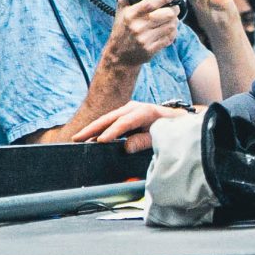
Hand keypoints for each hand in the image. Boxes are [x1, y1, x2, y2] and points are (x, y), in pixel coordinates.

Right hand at [73, 101, 190, 152]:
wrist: (177, 119)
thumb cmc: (170, 128)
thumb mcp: (161, 136)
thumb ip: (144, 141)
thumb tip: (126, 147)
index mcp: (144, 111)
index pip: (124, 123)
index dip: (111, 133)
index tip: (100, 142)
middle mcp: (133, 108)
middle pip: (109, 118)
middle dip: (92, 129)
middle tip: (77, 138)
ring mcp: (128, 110)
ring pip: (106, 119)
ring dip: (92, 129)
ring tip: (77, 139)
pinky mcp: (125, 115)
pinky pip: (109, 122)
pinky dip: (98, 129)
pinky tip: (89, 138)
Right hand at [106, 0, 181, 66]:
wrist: (119, 55)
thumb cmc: (121, 30)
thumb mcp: (122, 9)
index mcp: (131, 14)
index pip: (151, 2)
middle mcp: (138, 26)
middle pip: (166, 14)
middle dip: (175, 9)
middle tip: (174, 8)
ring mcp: (145, 39)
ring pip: (171, 26)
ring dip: (174, 21)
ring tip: (170, 19)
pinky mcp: (151, 49)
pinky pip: (170, 38)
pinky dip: (173, 32)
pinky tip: (168, 30)